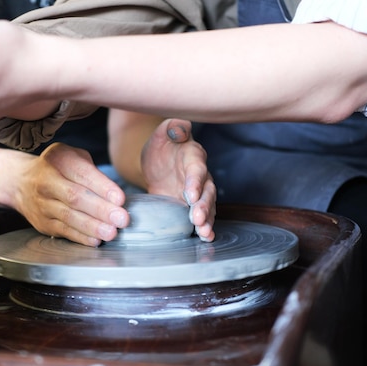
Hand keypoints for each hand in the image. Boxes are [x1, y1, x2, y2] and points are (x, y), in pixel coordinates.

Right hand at [4, 143, 129, 246]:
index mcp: (58, 159)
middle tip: (121, 218)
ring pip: (69, 217)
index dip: (102, 187)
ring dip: (92, 226)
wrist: (20, 181)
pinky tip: (96, 240)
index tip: (120, 199)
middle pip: (75, 197)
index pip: (82, 174)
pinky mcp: (43, 223)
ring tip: (111, 232)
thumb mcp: (73, 156)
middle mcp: (47, 181)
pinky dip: (81, 237)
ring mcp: (42, 204)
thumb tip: (114, 196)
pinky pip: (64, 231)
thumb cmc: (57, 168)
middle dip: (100, 209)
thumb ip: (92, 171)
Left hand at [141, 118, 215, 241]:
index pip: (197, 169)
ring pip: (207, 207)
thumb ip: (174, 127)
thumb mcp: (164, 130)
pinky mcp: (190, 205)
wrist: (158, 160)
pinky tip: (204, 238)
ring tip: (204, 233)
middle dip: (204, 206)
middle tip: (198, 220)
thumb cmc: (164, 143)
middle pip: (207, 192)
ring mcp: (197, 192)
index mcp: (193, 156)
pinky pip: (200, 217)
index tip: (190, 196)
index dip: (195, 182)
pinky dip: (204, 227)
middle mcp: (200, 176)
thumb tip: (180, 130)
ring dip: (207, 220)